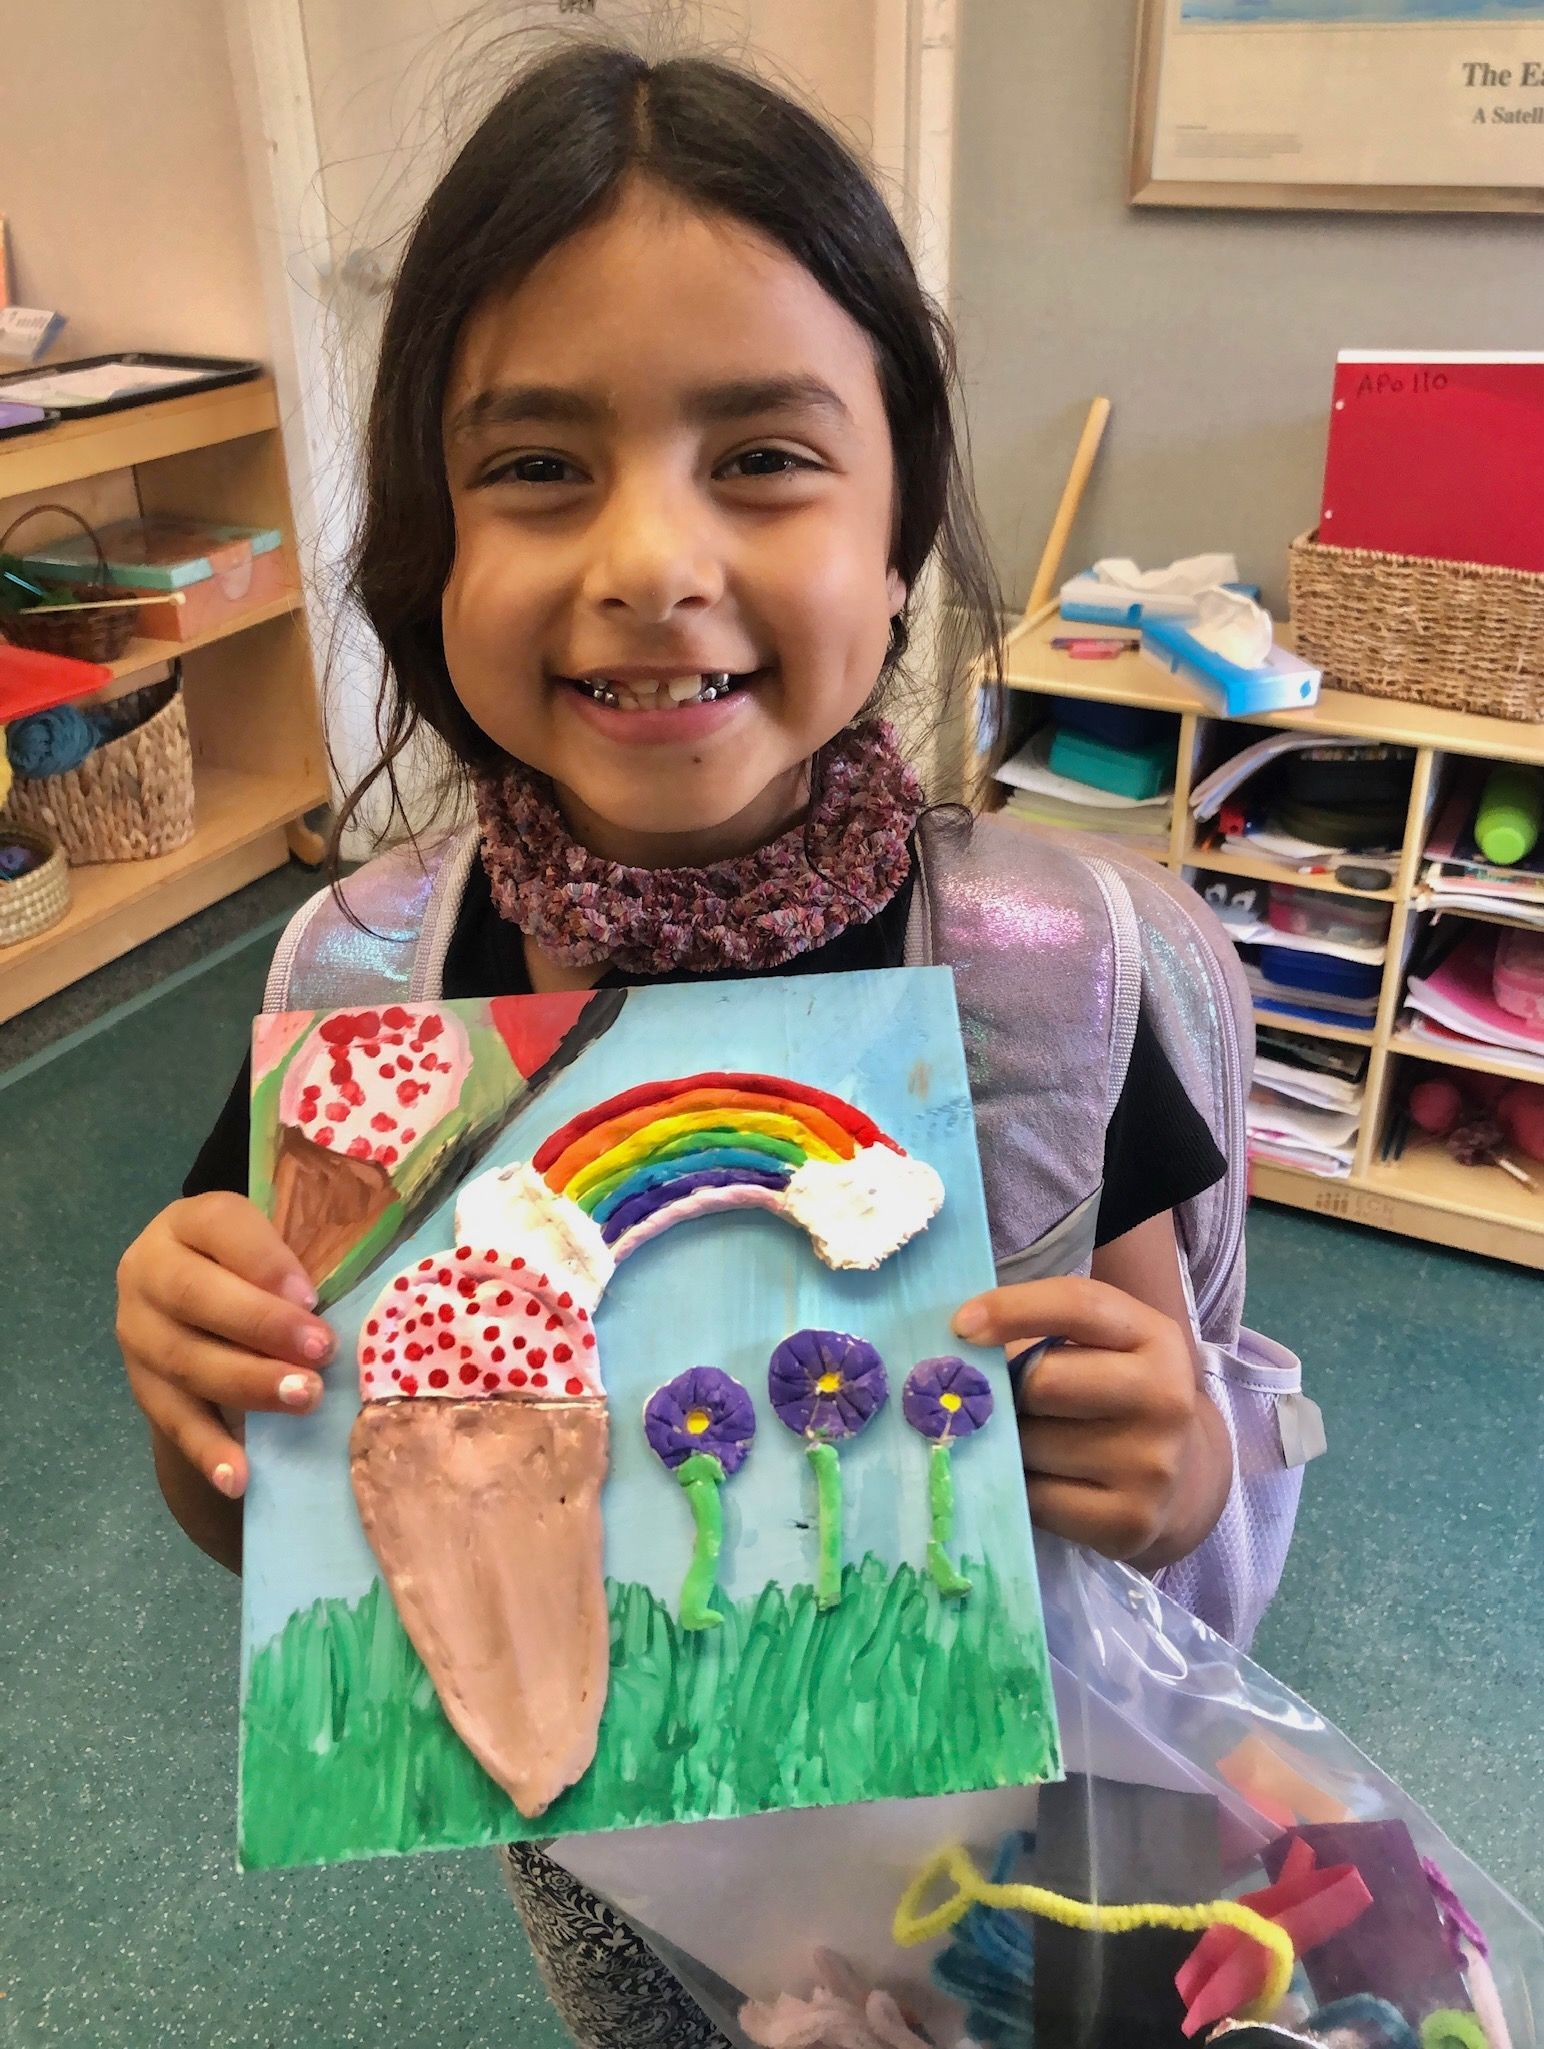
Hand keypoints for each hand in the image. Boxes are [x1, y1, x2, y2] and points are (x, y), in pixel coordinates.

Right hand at [116, 1193, 335, 1500]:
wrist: (194, 1305)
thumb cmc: (260, 1269)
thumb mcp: (276, 1246)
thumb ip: (302, 1260)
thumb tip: (363, 1301)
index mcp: (190, 1222)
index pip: (221, 1227)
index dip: (265, 1260)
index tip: (312, 1296)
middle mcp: (149, 1270)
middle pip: (196, 1296)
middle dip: (262, 1326)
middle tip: (321, 1351)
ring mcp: (139, 1331)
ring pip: (186, 1360)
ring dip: (247, 1384)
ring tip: (304, 1399)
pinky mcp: (142, 1387)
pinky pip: (174, 1420)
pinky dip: (208, 1451)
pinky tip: (240, 1477)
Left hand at [953, 1274, 1229, 1563]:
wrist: (1182, 1478)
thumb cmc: (1115, 1394)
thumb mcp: (1100, 1345)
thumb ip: (1040, 1333)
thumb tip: (957, 1355)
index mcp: (1155, 1337)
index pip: (1078, 1306)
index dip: (1012, 1309)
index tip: (959, 1325)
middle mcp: (1164, 1398)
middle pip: (1043, 1381)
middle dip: (1006, 1390)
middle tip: (1002, 1399)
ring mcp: (1152, 1465)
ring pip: (1031, 1445)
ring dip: (1008, 1442)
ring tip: (1026, 1440)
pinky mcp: (1129, 1521)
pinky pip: (1035, 1499)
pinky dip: (1018, 1486)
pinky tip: (1034, 1477)